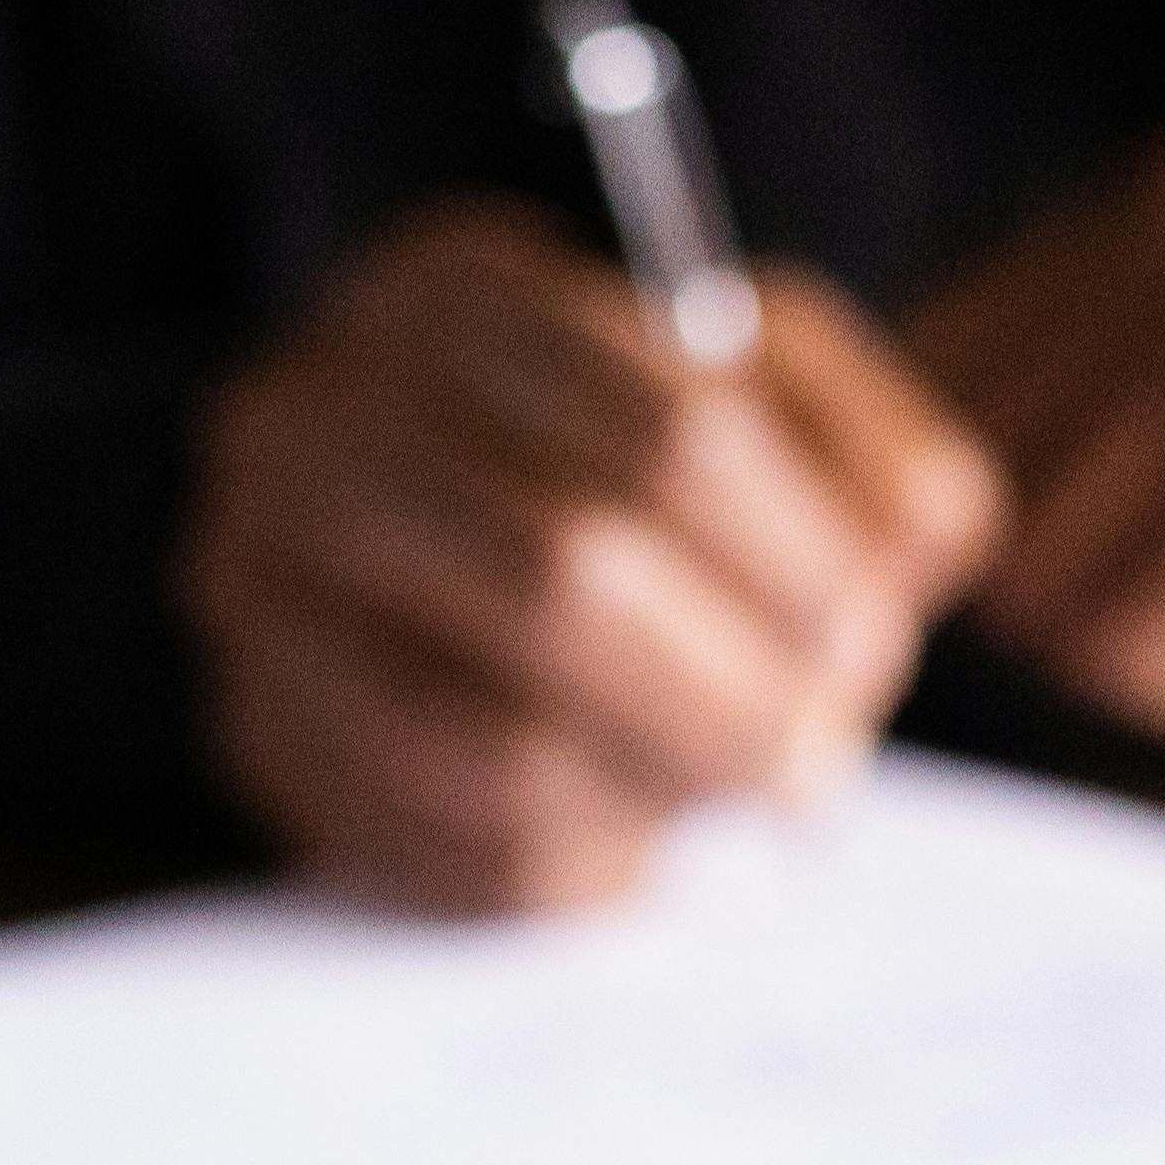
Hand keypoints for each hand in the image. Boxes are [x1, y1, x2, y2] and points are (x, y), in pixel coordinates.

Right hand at [181, 198, 1001, 911]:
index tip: (869, 639)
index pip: (669, 432)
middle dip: (734, 696)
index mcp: (447, 295)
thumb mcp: (761, 390)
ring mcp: (256, 585)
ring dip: (662, 796)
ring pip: (498, 743)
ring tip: (736, 800)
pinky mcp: (258, 733)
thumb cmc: (624, 454)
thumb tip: (908, 552)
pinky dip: (582, 869)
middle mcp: (310, 421)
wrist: (414, 525)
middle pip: (567, 579)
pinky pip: (445, 848)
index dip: (799, 562)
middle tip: (819, 763)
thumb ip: (864, 445)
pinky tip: (639, 842)